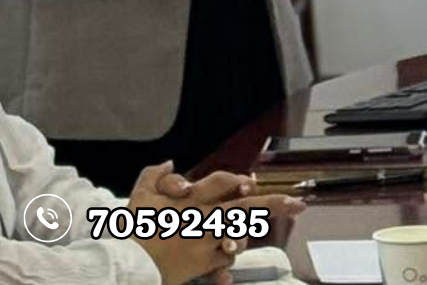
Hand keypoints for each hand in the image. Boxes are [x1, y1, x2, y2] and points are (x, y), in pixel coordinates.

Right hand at [126, 163, 305, 284]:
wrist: (129, 262)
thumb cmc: (134, 229)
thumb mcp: (139, 194)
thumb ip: (156, 175)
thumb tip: (172, 163)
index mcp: (190, 200)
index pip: (223, 183)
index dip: (239, 181)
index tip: (251, 182)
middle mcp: (203, 219)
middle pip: (245, 208)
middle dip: (274, 204)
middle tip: (297, 204)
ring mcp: (206, 242)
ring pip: (240, 236)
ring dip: (246, 234)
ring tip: (244, 236)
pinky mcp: (204, 263)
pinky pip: (226, 258)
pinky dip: (227, 255)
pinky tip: (226, 253)